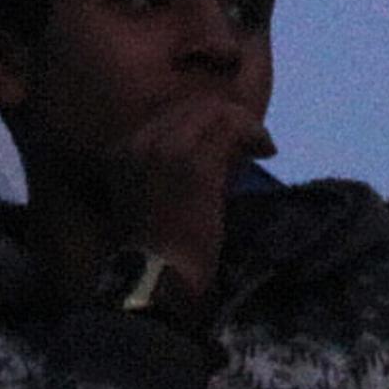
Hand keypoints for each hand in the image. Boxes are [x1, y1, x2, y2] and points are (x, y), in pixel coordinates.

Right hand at [97, 82, 271, 292]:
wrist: (153, 282)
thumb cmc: (154, 254)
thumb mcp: (149, 201)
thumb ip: (167, 171)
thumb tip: (209, 153)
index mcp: (122, 151)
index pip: (169, 113)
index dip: (203, 120)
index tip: (224, 138)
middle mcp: (140, 142)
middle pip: (191, 106)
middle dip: (225, 117)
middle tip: (247, 138)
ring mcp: (166, 149)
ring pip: (214, 111)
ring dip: (243, 124)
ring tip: (259, 144)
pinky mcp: (194, 163)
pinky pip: (231, 127)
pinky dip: (253, 133)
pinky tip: (266, 149)